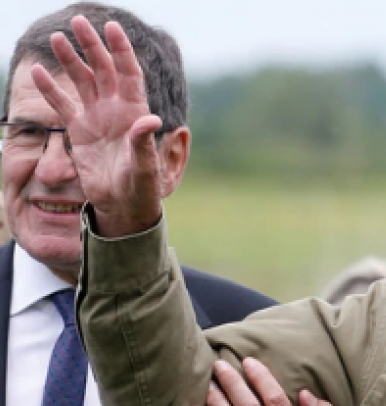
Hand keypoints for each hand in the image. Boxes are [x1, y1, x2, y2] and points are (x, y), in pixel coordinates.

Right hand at [31, 16, 163, 235]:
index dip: (121, 50)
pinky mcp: (79, 131)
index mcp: (135, 113)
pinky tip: (36, 72)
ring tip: (56, 38)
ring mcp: (97, 118)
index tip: (112, 27)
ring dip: (71, 60)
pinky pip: (62, 105)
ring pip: (82, 81)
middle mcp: (116, 110)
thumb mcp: (145, 168)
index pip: (129, 74)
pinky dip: (50, 90)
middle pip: (103, 70)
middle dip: (92, 46)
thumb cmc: (141, 188)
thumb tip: (151, 120)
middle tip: (78, 21)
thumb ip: (144, 143)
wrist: (123, 206)